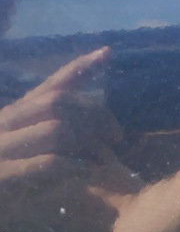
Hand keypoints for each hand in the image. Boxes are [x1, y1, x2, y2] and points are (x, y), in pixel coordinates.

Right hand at [0, 48, 119, 198]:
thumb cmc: (8, 179)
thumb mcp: (29, 149)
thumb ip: (56, 134)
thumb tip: (96, 129)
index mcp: (16, 116)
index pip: (52, 86)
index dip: (80, 68)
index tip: (108, 52)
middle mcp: (6, 125)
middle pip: (59, 103)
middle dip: (95, 116)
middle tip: (116, 137)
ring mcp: (2, 149)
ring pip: (55, 129)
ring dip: (86, 142)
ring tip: (103, 159)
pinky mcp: (3, 177)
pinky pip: (47, 163)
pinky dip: (72, 166)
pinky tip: (85, 172)